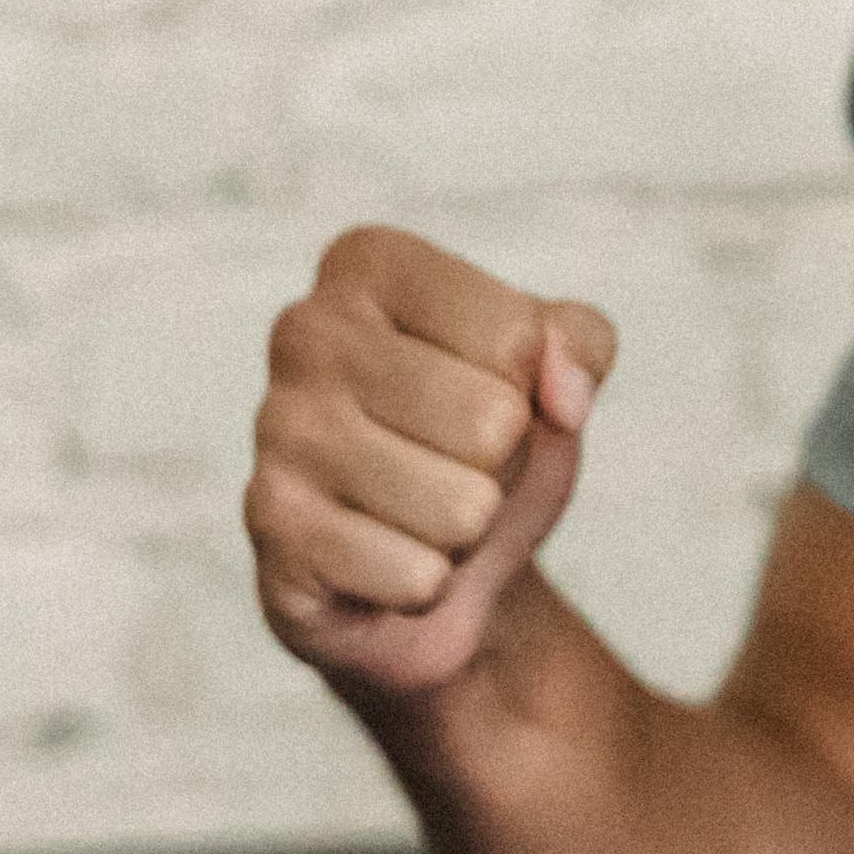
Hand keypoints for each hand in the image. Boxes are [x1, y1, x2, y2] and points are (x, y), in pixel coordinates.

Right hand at [247, 226, 620, 703]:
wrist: (420, 576)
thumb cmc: (480, 449)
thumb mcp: (552, 375)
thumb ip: (580, 343)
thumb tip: (565, 394)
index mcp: (368, 266)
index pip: (515, 335)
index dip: (529, 389)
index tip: (483, 395)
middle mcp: (305, 330)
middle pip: (492, 419)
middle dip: (499, 467)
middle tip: (453, 467)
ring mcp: (278, 428)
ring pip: (461, 506)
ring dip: (464, 531)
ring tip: (421, 514)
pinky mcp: (272, 526)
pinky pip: (416, 576)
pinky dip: (423, 586)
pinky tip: (381, 562)